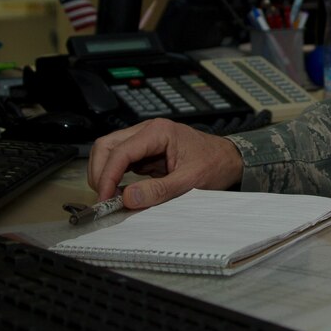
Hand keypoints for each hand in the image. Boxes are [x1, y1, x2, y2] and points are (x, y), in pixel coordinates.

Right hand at [86, 118, 244, 209]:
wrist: (230, 159)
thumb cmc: (215, 163)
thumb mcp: (190, 181)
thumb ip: (159, 190)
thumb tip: (128, 198)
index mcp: (158, 131)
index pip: (120, 151)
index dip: (107, 175)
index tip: (105, 198)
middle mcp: (148, 131)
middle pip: (107, 146)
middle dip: (100, 172)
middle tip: (104, 198)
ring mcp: (145, 140)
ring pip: (110, 151)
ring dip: (105, 173)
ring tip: (110, 196)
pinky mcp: (145, 152)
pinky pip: (121, 161)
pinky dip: (115, 176)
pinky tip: (120, 192)